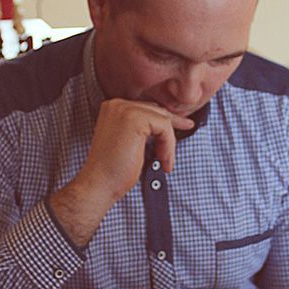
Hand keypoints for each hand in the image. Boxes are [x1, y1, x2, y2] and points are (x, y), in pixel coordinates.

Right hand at [50, 100, 193, 246]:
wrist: (99, 184)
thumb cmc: (114, 170)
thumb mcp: (130, 143)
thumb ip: (142, 130)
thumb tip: (167, 124)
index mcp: (113, 108)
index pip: (146, 108)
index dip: (165, 120)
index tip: (183, 124)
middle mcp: (117, 104)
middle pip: (156, 110)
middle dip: (172, 125)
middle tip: (188, 128)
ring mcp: (124, 109)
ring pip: (163, 119)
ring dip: (169, 143)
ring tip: (165, 163)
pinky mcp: (135, 119)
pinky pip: (165, 127)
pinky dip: (168, 146)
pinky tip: (163, 162)